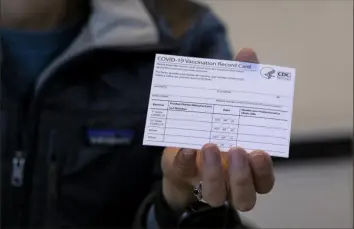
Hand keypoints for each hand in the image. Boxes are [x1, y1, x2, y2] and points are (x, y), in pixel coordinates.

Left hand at [161, 48, 274, 211]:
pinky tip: (186, 146)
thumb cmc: (214, 126)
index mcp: (247, 168)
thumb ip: (241, 82)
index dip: (264, 171)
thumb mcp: (228, 104)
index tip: (260, 151)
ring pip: (218, 196)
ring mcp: (206, 182)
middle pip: (246, 195)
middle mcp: (230, 181)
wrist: (185, 146)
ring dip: (215, 174)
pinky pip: (184, 176)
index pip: (264, 179)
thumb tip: (247, 53)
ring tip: (209, 146)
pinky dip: (185, 161)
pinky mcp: (184, 176)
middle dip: (242, 175)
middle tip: (237, 149)